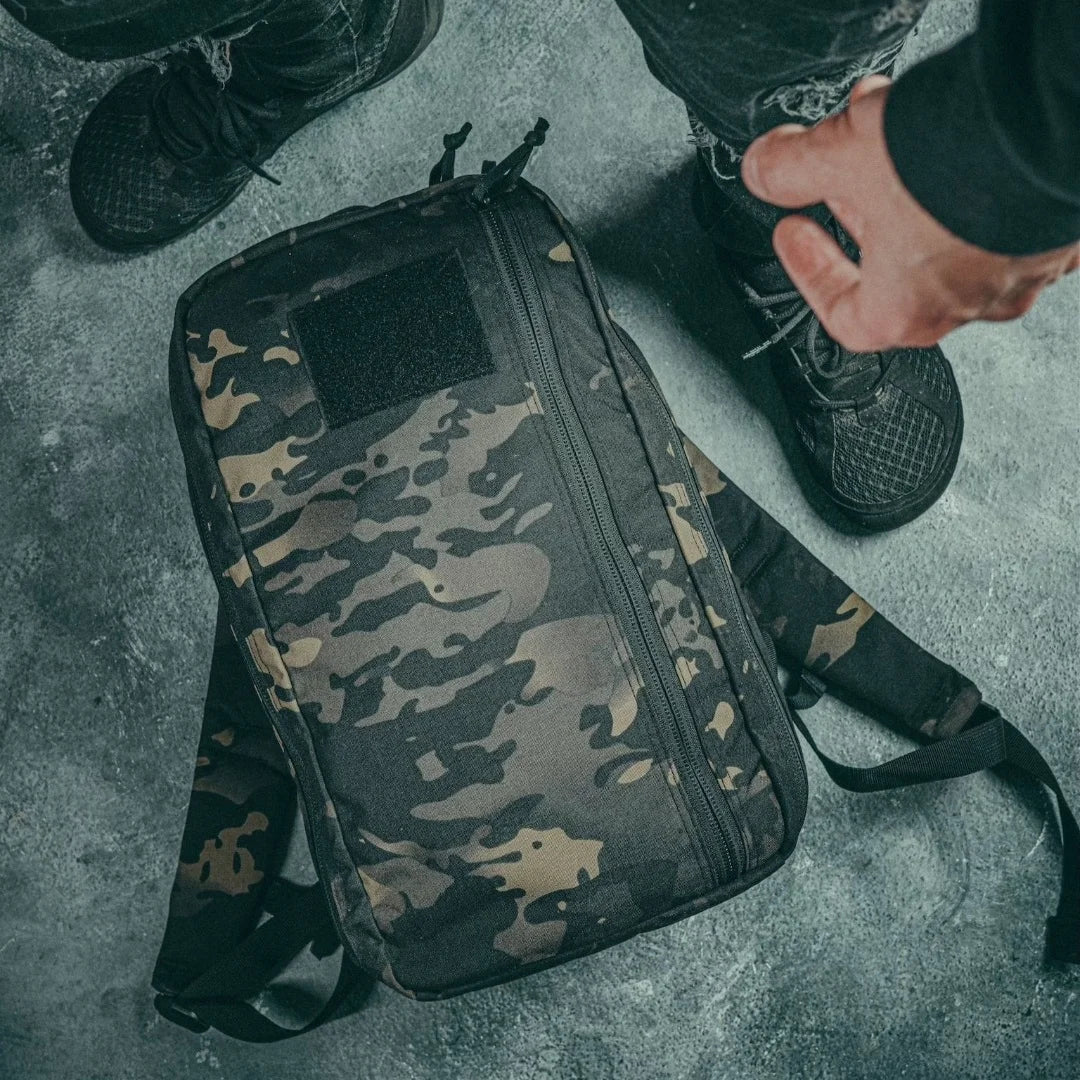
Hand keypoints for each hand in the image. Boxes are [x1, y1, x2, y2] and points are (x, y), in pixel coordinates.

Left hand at [740, 75, 1079, 351]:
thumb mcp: (844, 158)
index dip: (809, 273)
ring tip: (892, 135)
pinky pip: (1003, 213)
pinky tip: (957, 136)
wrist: (1050, 125)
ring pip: (950, 237)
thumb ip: (793, 169)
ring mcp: (1020, 267)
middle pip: (894, 270)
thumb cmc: (949, 168)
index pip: (842, 316)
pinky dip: (970, 181)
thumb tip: (764, 170)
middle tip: (839, 177)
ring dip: (912, 188)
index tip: (794, 236)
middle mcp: (967, 302)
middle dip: (859, 213)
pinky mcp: (1059, 228)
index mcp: (904, 311)